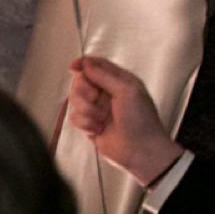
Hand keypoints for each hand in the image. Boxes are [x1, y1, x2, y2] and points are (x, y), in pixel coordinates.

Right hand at [68, 55, 184, 186]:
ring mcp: (97, 108)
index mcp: (119, 81)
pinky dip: (85, 123)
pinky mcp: (90, 124)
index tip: (73, 67)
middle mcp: (106, 93)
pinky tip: (98, 129)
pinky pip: (74, 117)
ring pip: (75, 100)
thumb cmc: (141, 121)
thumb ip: (104, 75)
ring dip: (86, 110)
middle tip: (95, 99)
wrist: (140, 151)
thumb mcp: (126, 91)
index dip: (83, 63)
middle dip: (84, 92)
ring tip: (101, 119)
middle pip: (81, 81)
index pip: (96, 65)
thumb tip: (86, 63)